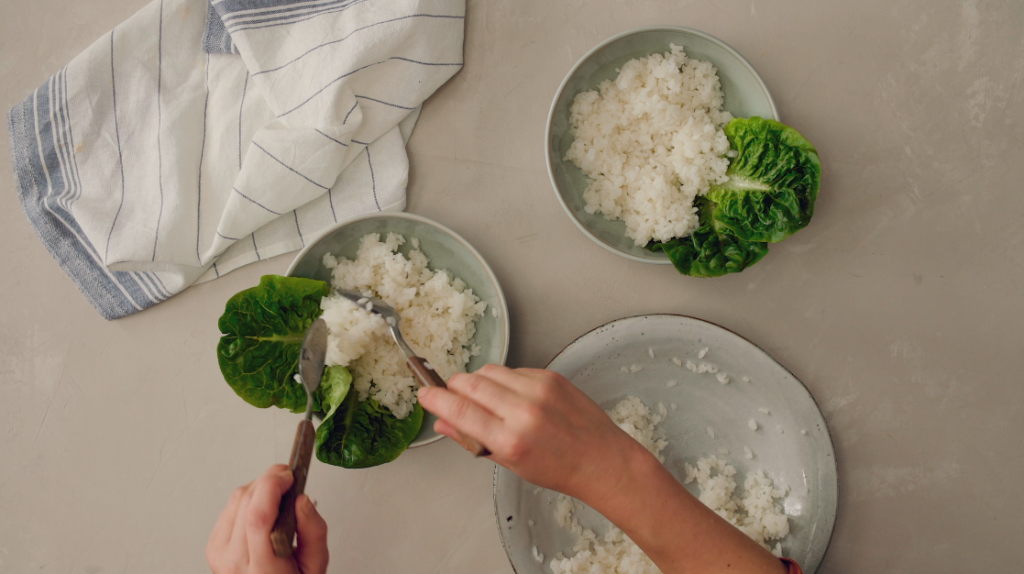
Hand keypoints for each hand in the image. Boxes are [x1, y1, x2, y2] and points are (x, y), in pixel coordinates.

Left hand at [206, 465, 328, 573]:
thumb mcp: (314, 566)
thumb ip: (313, 532)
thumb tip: (302, 500)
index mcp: (263, 570)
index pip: (258, 518)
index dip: (272, 487)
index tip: (289, 476)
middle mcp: (234, 561)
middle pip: (246, 503)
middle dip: (270, 480)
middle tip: (289, 479)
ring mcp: (220, 553)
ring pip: (237, 499)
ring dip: (260, 488)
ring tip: (279, 496)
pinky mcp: (214, 544)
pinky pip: (230, 506)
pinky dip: (249, 498)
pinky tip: (263, 506)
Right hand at [417, 365, 652, 502]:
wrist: (602, 459)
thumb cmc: (560, 469)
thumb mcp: (509, 464)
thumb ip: (472, 440)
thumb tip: (444, 423)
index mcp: (511, 440)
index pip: (460, 410)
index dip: (436, 399)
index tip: (425, 394)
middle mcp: (524, 411)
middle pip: (470, 383)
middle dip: (454, 387)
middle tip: (452, 395)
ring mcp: (539, 390)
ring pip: (489, 371)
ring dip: (478, 382)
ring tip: (487, 400)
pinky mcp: (551, 376)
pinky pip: (514, 370)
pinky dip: (505, 380)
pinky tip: (513, 397)